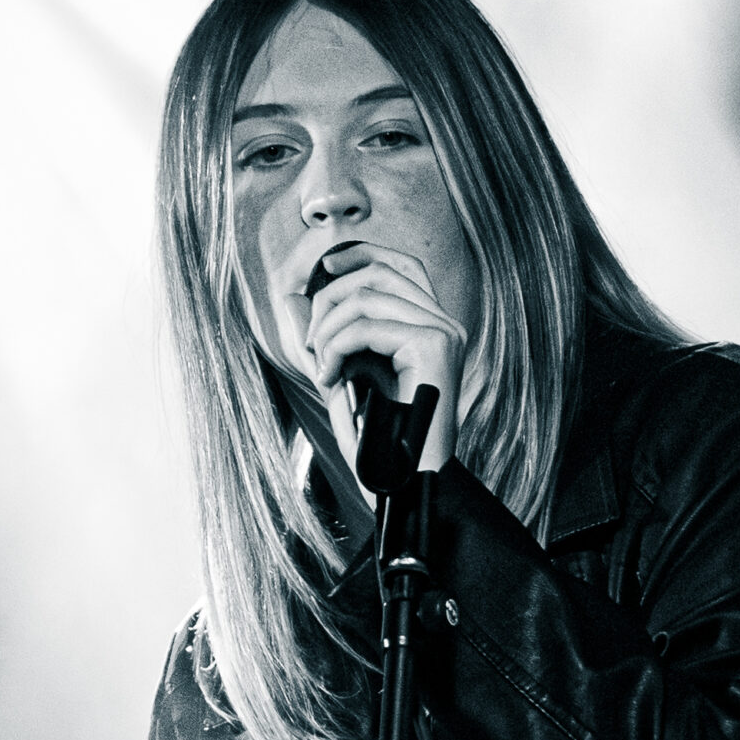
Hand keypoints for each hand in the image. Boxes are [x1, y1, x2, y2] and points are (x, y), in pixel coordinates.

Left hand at [306, 245, 468, 482]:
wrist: (406, 483)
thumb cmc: (382, 445)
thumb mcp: (348, 381)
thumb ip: (328, 340)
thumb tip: (293, 300)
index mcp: (434, 328)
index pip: (402, 265)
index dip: (362, 255)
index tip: (325, 270)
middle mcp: (446, 324)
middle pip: (379, 272)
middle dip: (330, 299)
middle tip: (311, 343)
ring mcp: (443, 333)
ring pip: (366, 296)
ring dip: (328, 330)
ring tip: (321, 367)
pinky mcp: (433, 346)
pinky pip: (365, 326)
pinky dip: (335, 348)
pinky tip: (330, 377)